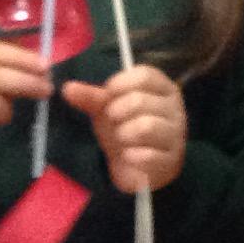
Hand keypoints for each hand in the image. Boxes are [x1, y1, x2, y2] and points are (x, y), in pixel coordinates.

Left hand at [62, 65, 186, 193]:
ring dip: (124, 133)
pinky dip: (132, 156)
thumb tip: (67, 88)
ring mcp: (176, 135)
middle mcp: (174, 109)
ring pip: (147, 126)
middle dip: (116, 111)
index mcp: (162, 89)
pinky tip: (128, 156)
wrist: (135, 167)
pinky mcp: (171, 160)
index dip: (120, 83)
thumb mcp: (107, 110)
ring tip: (121, 138)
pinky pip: (150, 155)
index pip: (146, 75)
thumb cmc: (126, 129)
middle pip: (140, 100)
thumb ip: (90, 97)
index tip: (107, 94)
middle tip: (112, 119)